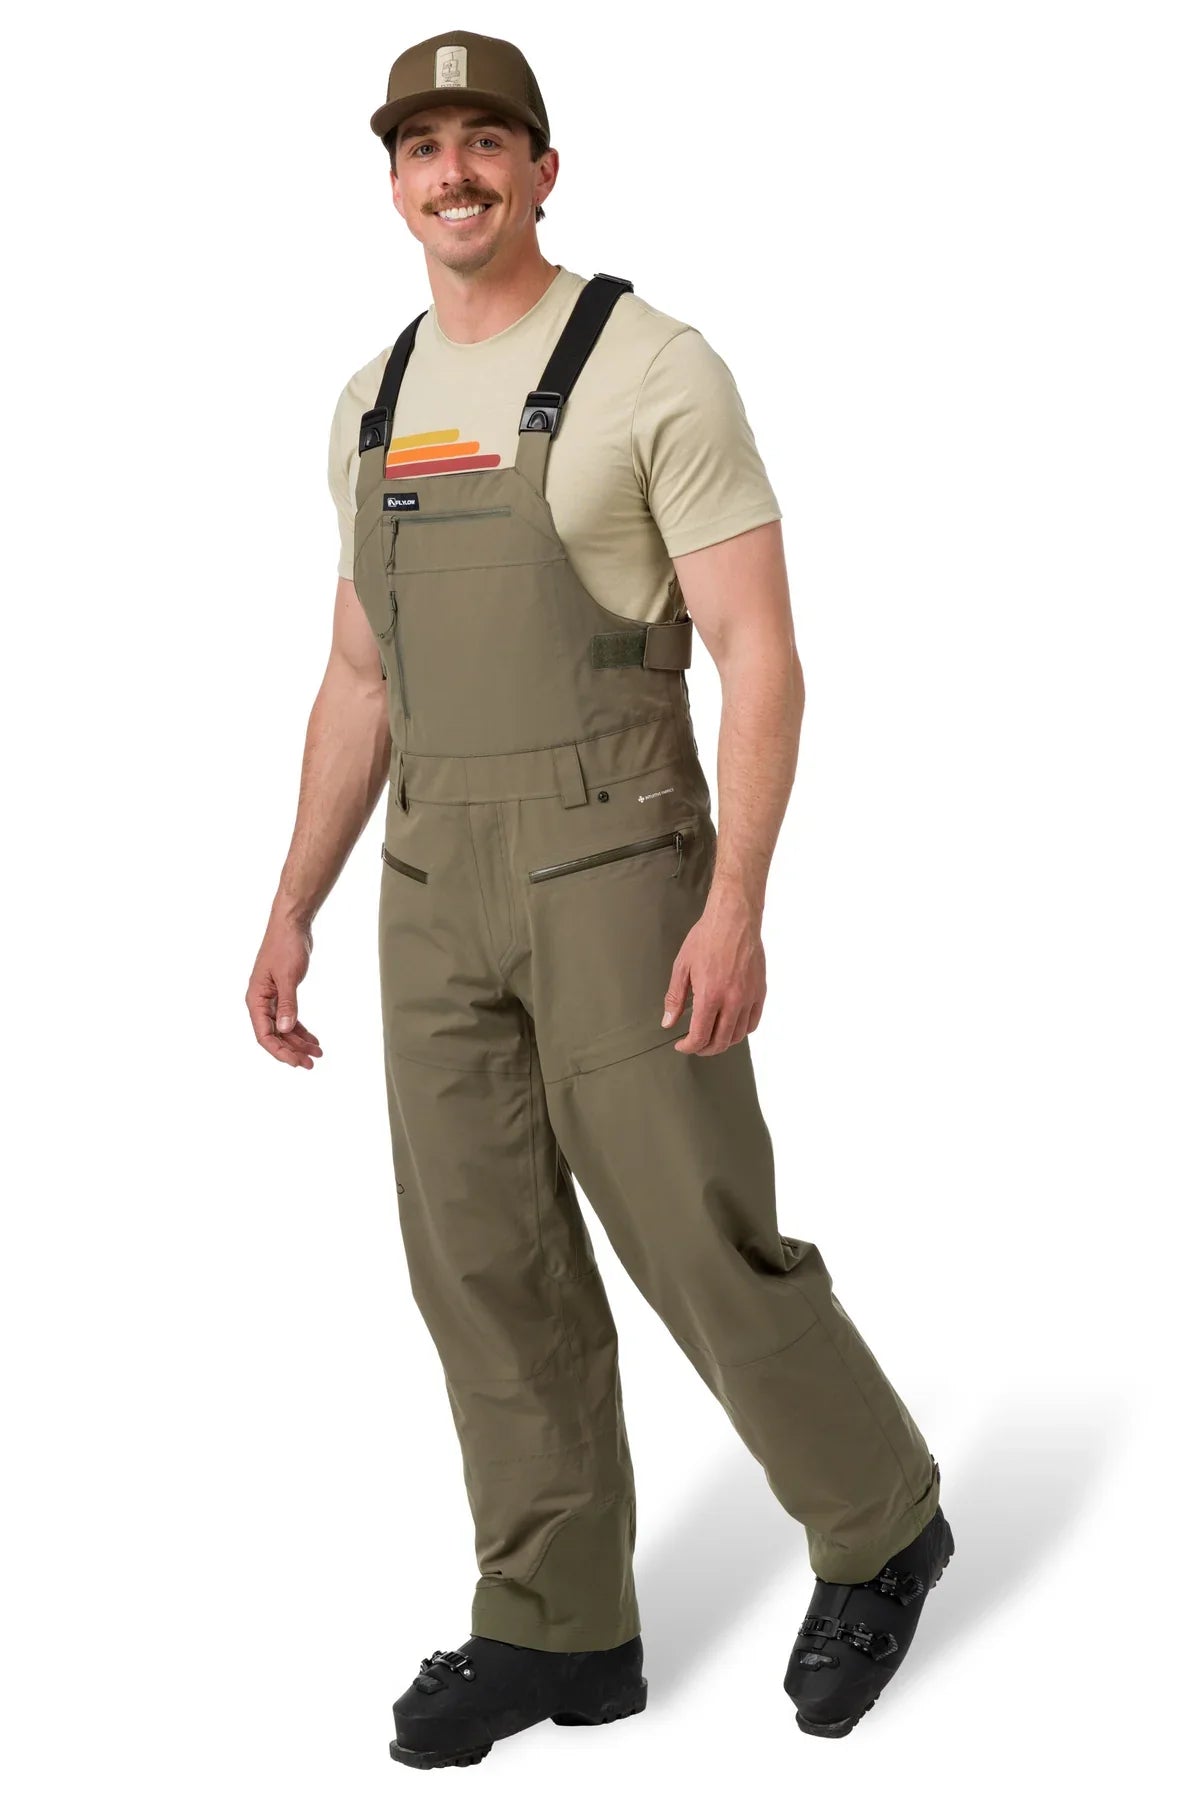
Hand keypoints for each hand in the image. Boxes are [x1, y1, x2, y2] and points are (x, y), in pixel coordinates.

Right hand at [245, 915, 322, 1068]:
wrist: (292, 925)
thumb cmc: (285, 946)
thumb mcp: (288, 977)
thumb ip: (288, 1004)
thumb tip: (284, 1029)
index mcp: (256, 999)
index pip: (263, 1035)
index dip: (279, 1051)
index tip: (296, 1062)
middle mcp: (261, 1001)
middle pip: (274, 1035)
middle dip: (293, 1050)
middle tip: (312, 1063)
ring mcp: (272, 998)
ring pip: (284, 1028)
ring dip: (299, 1042)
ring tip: (318, 1053)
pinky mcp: (283, 993)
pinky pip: (290, 1018)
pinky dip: (301, 1029)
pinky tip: (313, 1039)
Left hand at [662, 886, 765, 1054]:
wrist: (734, 919)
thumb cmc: (706, 938)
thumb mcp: (682, 967)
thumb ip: (675, 998)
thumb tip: (668, 1022)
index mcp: (710, 996)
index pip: (700, 1036)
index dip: (689, 1047)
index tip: (681, 1045)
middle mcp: (732, 1001)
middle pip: (720, 1041)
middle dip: (704, 1049)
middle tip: (694, 1045)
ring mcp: (749, 997)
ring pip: (738, 1035)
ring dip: (723, 1042)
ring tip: (711, 1037)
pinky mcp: (760, 992)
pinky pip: (753, 1022)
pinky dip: (741, 1031)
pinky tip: (731, 1027)